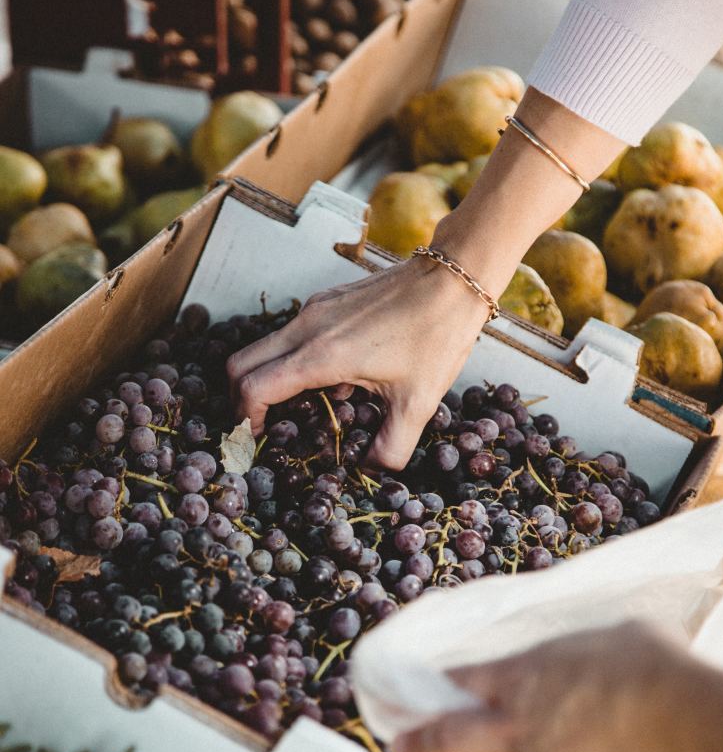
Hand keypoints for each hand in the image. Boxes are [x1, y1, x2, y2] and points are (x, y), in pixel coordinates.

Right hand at [226, 251, 490, 468]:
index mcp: (321, 355)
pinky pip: (290, 334)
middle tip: (261, 427)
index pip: (254, 387)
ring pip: (263, 347)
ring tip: (301, 408)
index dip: (246, 420)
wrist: (453, 280)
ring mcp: (314, 310)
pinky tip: (332, 380)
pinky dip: (291, 360)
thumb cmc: (436, 336)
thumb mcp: (418, 403)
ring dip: (267, 378)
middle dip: (242, 400)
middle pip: (241, 363)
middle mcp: (307, 328)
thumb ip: (391, 447)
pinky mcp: (326, 301)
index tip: (258, 440)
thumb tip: (372, 471)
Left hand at [392, 621, 688, 751]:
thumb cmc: (646, 662)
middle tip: (401, 746)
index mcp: (523, 679)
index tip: (428, 684)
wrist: (674, 717)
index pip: (470, 678)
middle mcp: (522, 732)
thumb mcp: (613, 636)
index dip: (449, 682)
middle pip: (455, 738)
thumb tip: (613, 656)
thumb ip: (593, 656)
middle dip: (423, 742)